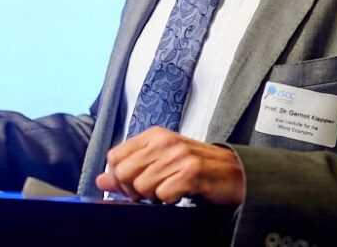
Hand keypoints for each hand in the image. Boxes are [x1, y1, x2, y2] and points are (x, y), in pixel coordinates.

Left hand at [95, 127, 244, 204]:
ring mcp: (177, 155)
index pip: (114, 157)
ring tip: (170, 190)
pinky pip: (163, 194)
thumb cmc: (197, 167)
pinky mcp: (191, 172)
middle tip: (152, 193)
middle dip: (133, 191)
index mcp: (153, 135)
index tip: (133, 187)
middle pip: (123, 173)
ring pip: (141, 186)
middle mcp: (163, 141)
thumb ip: (130, 168)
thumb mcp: (160, 162)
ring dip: (154, 197)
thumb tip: (100, 180)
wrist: (236, 171)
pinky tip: (181, 194)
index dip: (118, 178)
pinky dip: (170, 200)